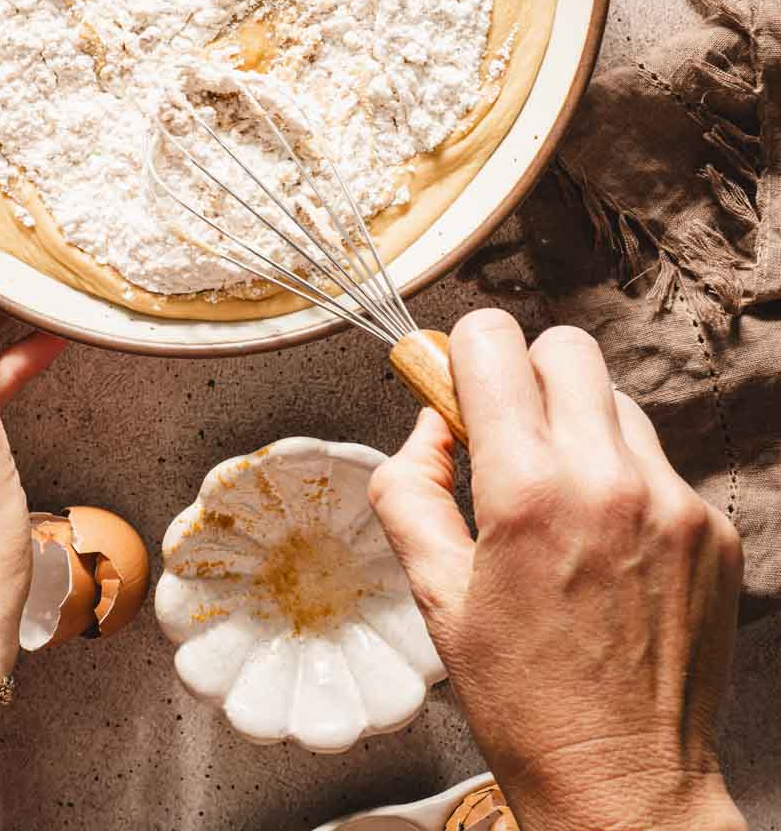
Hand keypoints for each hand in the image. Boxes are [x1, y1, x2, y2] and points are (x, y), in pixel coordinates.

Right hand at [370, 310, 744, 830]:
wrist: (626, 785)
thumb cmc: (523, 699)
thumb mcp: (432, 595)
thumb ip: (411, 488)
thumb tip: (429, 422)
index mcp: (528, 490)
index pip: (494, 340)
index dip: (463, 355)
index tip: (458, 391)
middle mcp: (608, 480)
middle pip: (566, 348)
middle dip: (527, 376)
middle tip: (509, 438)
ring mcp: (673, 503)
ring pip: (617, 402)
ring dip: (580, 427)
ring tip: (563, 504)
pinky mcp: (714, 530)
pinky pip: (659, 463)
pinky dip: (626, 482)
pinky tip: (608, 549)